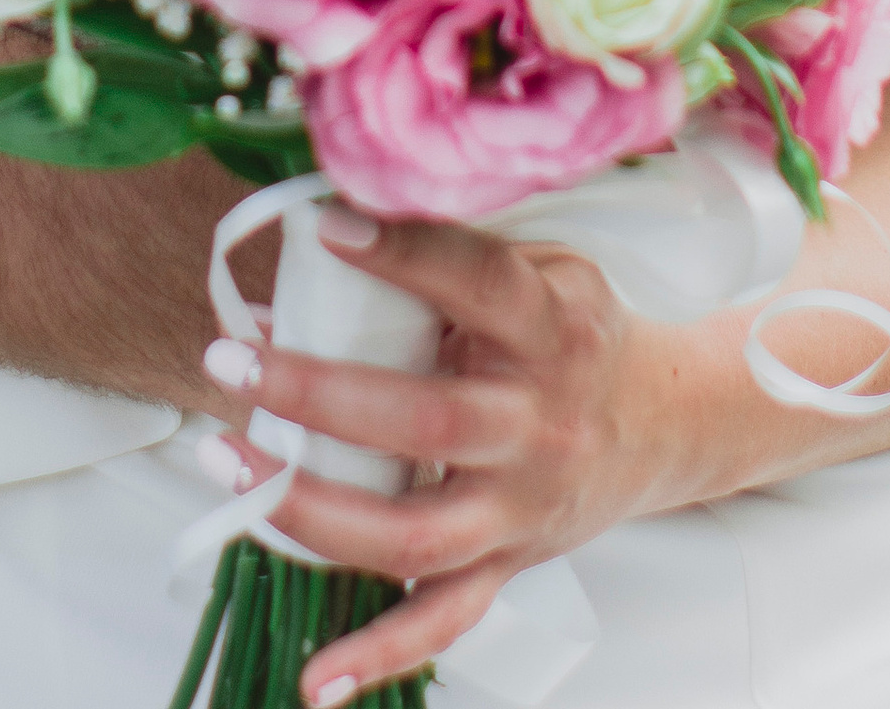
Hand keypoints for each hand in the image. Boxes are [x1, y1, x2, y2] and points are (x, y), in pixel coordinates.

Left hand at [199, 216, 673, 697]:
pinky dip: (377, 654)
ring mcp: (520, 509)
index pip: (476, 284)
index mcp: (552, 331)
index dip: (404, 254)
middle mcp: (538, 428)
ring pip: (413, 532)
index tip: (324, 226)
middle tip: (231, 356)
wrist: (664, 423)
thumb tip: (316, 244)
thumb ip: (446, 253)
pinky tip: (314, 677)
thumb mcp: (541, 265)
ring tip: (225, 461)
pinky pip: (441, 621)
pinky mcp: (507, 564)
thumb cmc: (576, 329)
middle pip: (425, 420)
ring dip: (307, 508)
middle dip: (316, 391)